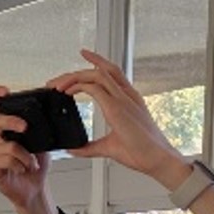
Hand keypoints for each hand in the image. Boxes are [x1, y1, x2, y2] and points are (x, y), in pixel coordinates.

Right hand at [0, 88, 63, 213]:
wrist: (35, 189)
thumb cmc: (35, 164)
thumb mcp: (43, 142)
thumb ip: (40, 128)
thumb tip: (48, 115)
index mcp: (7, 127)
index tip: (4, 92)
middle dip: (12, 122)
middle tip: (25, 128)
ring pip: (6, 145)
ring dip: (24, 155)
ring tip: (30, 163)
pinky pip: (4, 160)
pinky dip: (18, 165)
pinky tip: (21, 169)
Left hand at [49, 48, 197, 195]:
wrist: (156, 159)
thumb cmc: (141, 152)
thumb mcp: (109, 147)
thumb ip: (90, 147)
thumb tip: (74, 149)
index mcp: (128, 100)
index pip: (112, 72)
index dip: (97, 61)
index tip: (84, 54)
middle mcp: (126, 95)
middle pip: (101, 70)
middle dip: (76, 72)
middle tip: (56, 81)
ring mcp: (123, 99)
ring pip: (96, 74)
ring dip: (74, 77)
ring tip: (57, 85)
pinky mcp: (117, 107)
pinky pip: (95, 88)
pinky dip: (78, 86)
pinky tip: (66, 92)